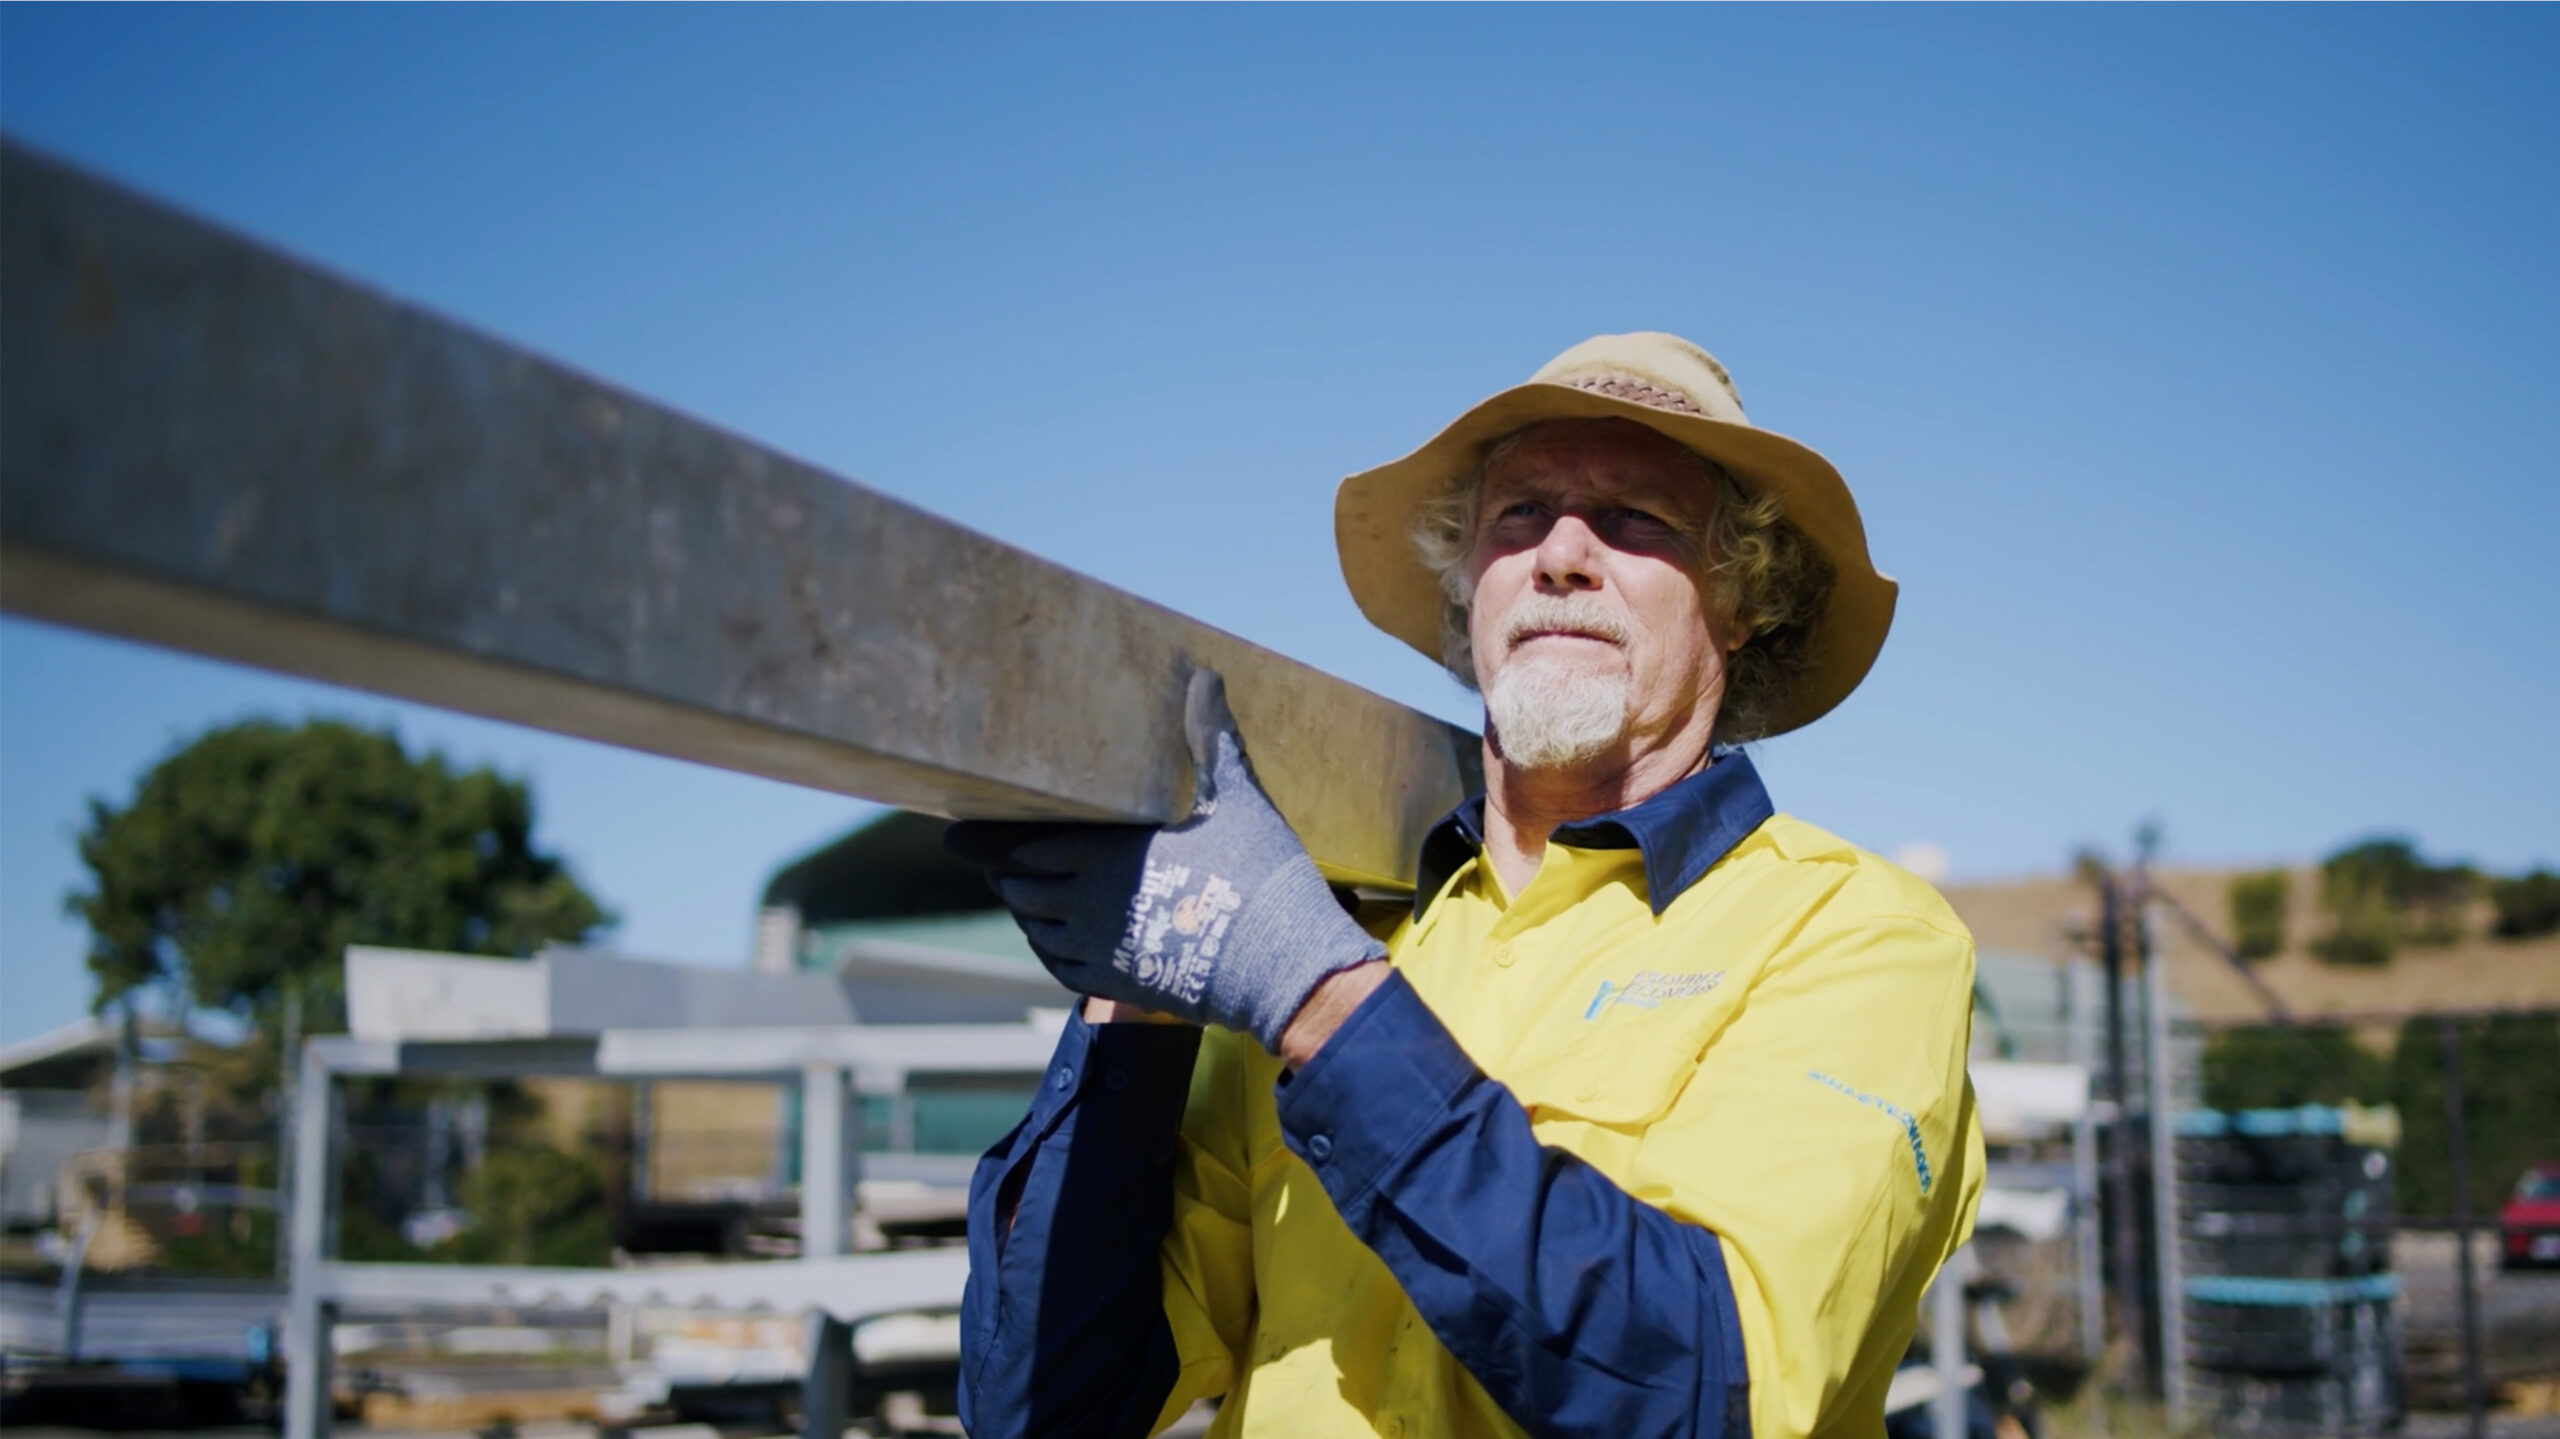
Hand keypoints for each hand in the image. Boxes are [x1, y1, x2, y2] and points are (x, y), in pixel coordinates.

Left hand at [945, 669, 1387, 1051]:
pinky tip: (1052, 939)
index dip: (992, 838)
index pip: (1028, 844)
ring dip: (1024, 909)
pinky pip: (1059, 967)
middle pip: (1021, 887)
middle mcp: (1089, 903)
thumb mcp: (1237, 801)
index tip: (958, 832)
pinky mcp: (1117, 984)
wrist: (1280, 968)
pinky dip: (1046, 949)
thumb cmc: (1259, 879)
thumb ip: (1210, 742)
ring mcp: (1100, 949)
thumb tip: (1204, 676)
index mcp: (1108, 854)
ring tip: (1019, 893)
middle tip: (991, 859)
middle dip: (1004, 871)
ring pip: (1035, 928)